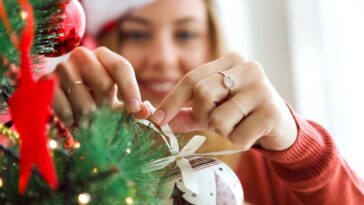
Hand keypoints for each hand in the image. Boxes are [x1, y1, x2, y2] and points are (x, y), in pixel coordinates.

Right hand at [42, 47, 149, 126]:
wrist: (67, 103)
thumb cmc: (100, 101)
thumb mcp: (119, 104)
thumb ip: (135, 107)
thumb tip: (146, 111)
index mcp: (104, 56)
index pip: (121, 67)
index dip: (130, 89)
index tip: (135, 109)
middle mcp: (83, 56)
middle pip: (103, 83)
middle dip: (107, 107)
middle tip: (105, 118)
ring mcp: (62, 67)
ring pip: (84, 100)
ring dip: (89, 118)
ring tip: (90, 123)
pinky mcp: (46, 82)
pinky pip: (63, 107)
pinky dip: (72, 120)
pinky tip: (75, 122)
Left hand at [151, 53, 296, 150]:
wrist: (279, 124)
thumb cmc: (241, 113)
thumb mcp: (212, 110)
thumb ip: (187, 114)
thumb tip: (161, 121)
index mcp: (230, 60)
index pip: (191, 78)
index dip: (172, 100)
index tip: (158, 119)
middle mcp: (248, 67)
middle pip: (202, 93)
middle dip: (203, 115)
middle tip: (215, 122)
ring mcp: (262, 87)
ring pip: (218, 118)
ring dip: (223, 130)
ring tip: (238, 125)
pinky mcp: (272, 110)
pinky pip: (237, 135)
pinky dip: (239, 140)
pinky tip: (252, 132)